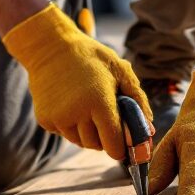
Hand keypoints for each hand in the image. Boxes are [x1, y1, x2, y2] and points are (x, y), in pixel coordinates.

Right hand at [2, 4, 151, 161]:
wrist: (50, 48)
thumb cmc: (92, 58)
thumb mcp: (121, 71)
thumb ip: (139, 101)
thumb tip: (150, 130)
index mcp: (99, 102)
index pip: (114, 146)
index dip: (123, 146)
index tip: (125, 139)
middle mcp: (77, 114)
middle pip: (98, 146)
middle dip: (106, 137)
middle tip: (107, 117)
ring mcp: (58, 118)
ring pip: (81, 142)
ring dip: (89, 133)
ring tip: (89, 108)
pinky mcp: (45, 119)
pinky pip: (65, 134)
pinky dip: (72, 127)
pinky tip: (72, 106)